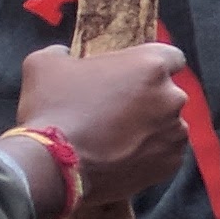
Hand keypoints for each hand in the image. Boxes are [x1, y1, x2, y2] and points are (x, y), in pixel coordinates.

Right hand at [11, 41, 192, 203]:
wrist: (53, 165)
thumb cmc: (52, 109)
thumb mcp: (45, 63)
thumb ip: (65, 53)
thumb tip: (66, 55)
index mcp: (151, 66)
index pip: (170, 57)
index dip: (151, 64)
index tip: (134, 74)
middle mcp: (172, 98)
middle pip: (166, 93)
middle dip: (146, 98)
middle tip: (114, 108)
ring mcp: (175, 133)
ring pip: (167, 125)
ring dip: (148, 127)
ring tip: (114, 137)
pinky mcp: (171, 164)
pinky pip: (164, 153)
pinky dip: (148, 154)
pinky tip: (120, 156)